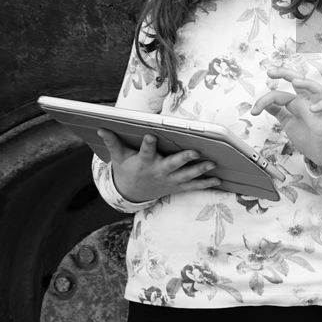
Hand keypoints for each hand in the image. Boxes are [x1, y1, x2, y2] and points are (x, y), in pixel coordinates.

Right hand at [99, 130, 219, 202]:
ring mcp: (169, 180)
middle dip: (185, 158)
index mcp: (145, 162)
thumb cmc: (127, 169)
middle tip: (196, 151)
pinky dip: (206, 184)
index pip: (146, 151)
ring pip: (186, 176)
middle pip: (173, 164)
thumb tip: (102, 128)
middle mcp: (159, 171)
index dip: (148, 143)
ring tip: (213, 164)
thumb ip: (113, 142)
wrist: (131, 192)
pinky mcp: (177, 186)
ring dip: (200, 171)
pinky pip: (193, 186)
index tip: (150, 134)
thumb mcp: (119, 157)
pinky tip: (219, 180)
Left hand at [252, 67, 321, 168]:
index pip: (280, 94)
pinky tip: (313, 108)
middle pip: (300, 80)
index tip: (254, 111)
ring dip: (307, 83)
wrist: (317, 151)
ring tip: (295, 82)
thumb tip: (264, 104)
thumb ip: (277, 111)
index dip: (265, 100)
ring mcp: (317, 109)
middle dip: (286, 73)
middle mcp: (306, 102)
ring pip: (317, 89)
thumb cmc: (306, 134)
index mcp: (296, 102)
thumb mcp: (287, 121)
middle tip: (271, 72)